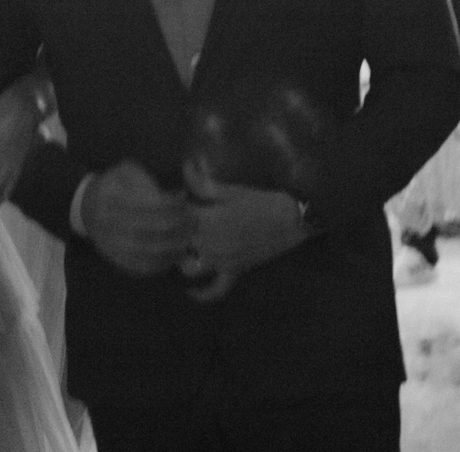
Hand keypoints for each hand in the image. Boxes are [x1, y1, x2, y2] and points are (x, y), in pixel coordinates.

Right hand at [82, 161, 194, 277]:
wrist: (86, 207)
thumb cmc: (113, 185)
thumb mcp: (126, 172)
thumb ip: (149, 181)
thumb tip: (178, 196)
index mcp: (114, 199)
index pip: (150, 206)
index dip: (172, 206)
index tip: (185, 202)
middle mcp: (112, 225)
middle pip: (152, 230)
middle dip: (178, 227)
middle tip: (194, 223)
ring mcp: (113, 245)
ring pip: (149, 252)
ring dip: (174, 248)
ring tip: (189, 240)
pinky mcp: (116, 259)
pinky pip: (143, 267)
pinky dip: (163, 263)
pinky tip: (175, 255)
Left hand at [181, 160, 309, 302]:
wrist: (290, 220)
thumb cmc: (262, 201)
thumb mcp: (232, 190)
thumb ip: (204, 183)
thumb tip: (185, 166)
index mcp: (208, 219)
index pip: (176, 216)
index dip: (169, 208)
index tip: (170, 202)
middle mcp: (210, 242)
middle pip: (178, 243)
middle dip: (172, 234)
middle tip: (171, 224)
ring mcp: (221, 261)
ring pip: (188, 267)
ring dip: (182, 259)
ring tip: (181, 248)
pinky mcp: (234, 272)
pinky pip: (215, 290)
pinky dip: (202, 294)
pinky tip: (190, 291)